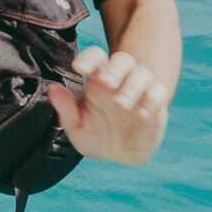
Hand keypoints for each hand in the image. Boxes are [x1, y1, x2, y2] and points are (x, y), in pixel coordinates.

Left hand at [47, 47, 169, 166]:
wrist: (122, 153)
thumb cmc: (97, 135)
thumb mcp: (77, 128)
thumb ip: (66, 109)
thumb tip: (52, 89)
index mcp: (98, 80)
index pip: (95, 57)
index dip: (88, 58)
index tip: (78, 68)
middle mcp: (121, 80)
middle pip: (122, 60)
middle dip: (115, 69)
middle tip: (105, 82)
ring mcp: (140, 90)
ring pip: (142, 73)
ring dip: (133, 85)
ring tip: (121, 103)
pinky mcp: (155, 103)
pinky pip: (158, 92)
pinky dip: (152, 99)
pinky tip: (142, 113)